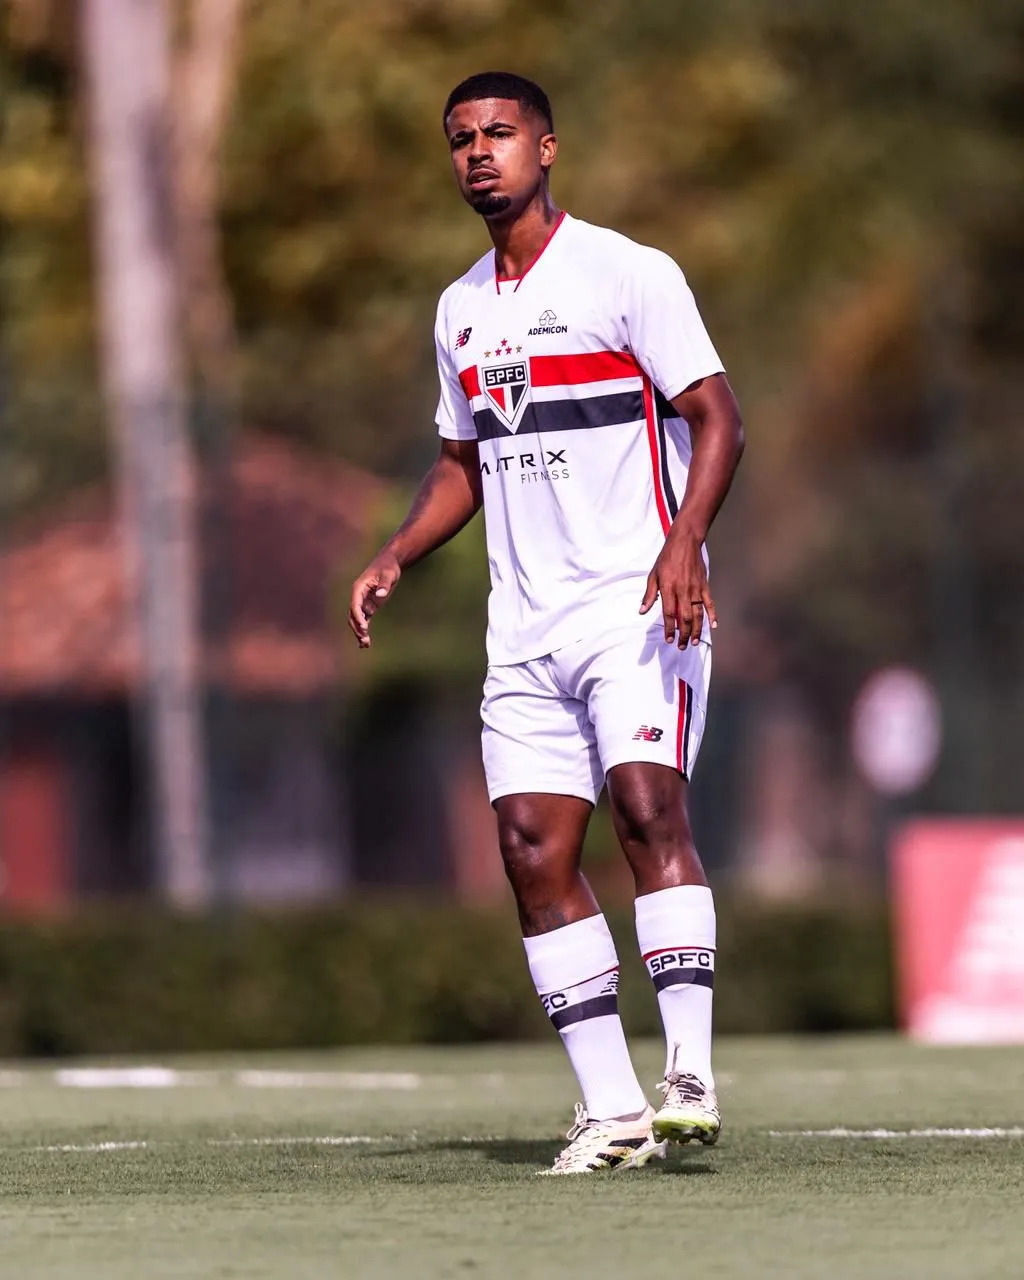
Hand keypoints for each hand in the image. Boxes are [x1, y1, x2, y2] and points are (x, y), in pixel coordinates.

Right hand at [348, 550, 401, 648]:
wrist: (390, 564)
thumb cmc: (388, 567)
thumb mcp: (388, 574)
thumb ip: (384, 584)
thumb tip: (381, 594)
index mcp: (359, 588)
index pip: (355, 605)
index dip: (358, 616)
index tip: (364, 627)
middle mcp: (358, 597)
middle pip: (353, 615)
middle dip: (357, 628)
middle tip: (364, 639)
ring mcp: (363, 602)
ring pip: (358, 620)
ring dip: (360, 632)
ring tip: (365, 645)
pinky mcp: (370, 606)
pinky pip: (364, 620)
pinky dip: (364, 631)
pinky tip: (365, 643)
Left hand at [639, 526, 716, 646]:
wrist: (685, 542)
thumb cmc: (666, 558)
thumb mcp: (653, 575)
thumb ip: (649, 594)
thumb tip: (642, 611)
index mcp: (668, 588)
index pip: (669, 614)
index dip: (669, 629)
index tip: (669, 640)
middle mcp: (683, 590)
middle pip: (684, 618)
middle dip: (683, 634)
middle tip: (681, 646)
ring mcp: (696, 588)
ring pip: (697, 614)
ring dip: (696, 630)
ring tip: (693, 642)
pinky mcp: (704, 585)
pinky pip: (709, 603)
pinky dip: (712, 616)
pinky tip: (713, 627)